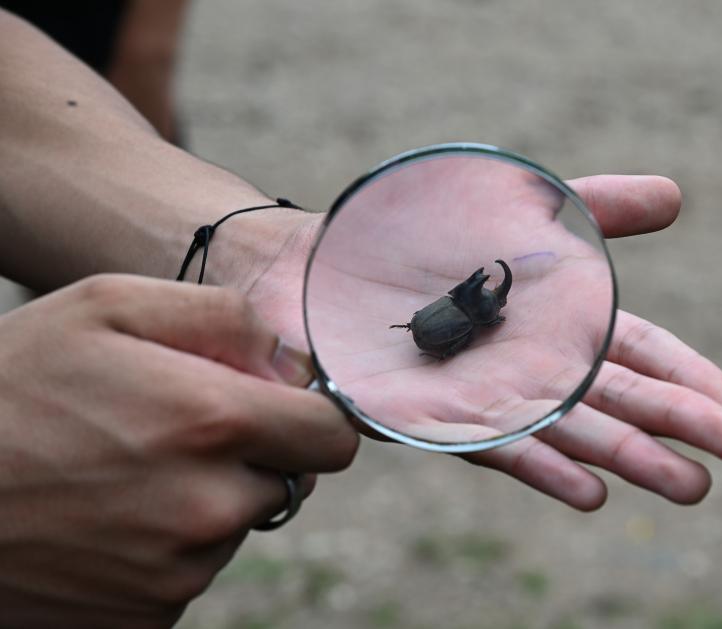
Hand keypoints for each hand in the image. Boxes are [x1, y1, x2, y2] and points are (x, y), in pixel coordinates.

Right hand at [0, 275, 357, 627]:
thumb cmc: (9, 386)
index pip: (333, 436)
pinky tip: (104, 521)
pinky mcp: (144, 621)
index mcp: (213, 422)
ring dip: (203, 500)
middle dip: (253, 455)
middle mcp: (207, 508)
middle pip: (288, 482)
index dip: (309, 416)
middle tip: (178, 434)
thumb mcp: (107, 307)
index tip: (275, 405)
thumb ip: (220, 318)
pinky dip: (163, 549)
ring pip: (235, 528)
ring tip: (122, 474)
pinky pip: (188, 574)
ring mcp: (176, 575)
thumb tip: (288, 359)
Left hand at [238, 170, 721, 511]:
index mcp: (560, 322)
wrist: (327, 259)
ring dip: (630, 458)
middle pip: (619, 401)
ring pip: (573, 433)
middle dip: (679, 425)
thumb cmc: (425, 232)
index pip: (639, 356)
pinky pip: (500, 445)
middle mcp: (535, 367)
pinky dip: (544, 467)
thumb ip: (596, 207)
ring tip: (690, 486)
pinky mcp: (443, 418)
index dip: (688, 380)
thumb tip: (677, 196)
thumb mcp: (525, 209)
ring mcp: (493, 397)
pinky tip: (592, 493)